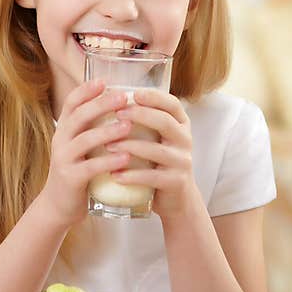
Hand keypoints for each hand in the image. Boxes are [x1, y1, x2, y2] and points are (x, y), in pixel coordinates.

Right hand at [38, 79, 134, 227]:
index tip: (105, 80)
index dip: (86, 90)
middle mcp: (60, 140)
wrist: (58, 206)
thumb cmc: (78, 171)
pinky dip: (108, 160)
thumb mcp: (80, 146)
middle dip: (101, 105)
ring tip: (128, 125)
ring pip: (84, 140)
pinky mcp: (70, 179)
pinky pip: (90, 167)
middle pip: (78, 116)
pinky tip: (125, 157)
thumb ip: (93, 128)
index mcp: (64, 129)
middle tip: (123, 97)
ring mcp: (63, 159)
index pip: (71, 103)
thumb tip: (121, 105)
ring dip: (107, 131)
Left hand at [106, 88, 199, 220]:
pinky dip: (132, 175)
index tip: (134, 93)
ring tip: (107, 146)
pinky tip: (115, 174)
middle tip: (117, 114)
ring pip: (157, 150)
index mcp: (181, 124)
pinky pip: (153, 176)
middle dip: (140, 115)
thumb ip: (141, 120)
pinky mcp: (176, 182)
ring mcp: (182, 162)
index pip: (172, 104)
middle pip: (165, 122)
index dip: (154, 97)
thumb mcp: (155, 137)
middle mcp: (185, 140)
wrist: (175, 198)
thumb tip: (106, 97)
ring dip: (130, 146)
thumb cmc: (157, 161)